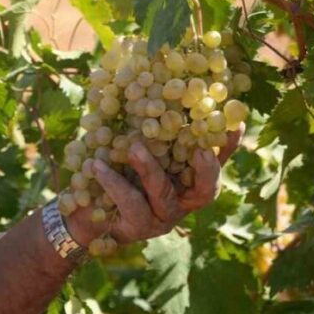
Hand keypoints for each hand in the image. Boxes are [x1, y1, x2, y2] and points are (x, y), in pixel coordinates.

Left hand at [67, 124, 244, 245]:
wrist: (79, 209)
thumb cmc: (110, 168)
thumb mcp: (126, 143)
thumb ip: (143, 126)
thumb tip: (146, 85)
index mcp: (186, 180)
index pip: (213, 163)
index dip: (227, 147)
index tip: (235, 124)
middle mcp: (181, 201)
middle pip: (206, 190)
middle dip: (206, 168)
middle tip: (198, 147)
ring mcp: (161, 217)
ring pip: (164, 194)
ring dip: (149, 169)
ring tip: (133, 147)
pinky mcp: (138, 228)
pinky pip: (131, 204)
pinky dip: (115, 183)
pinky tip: (97, 165)